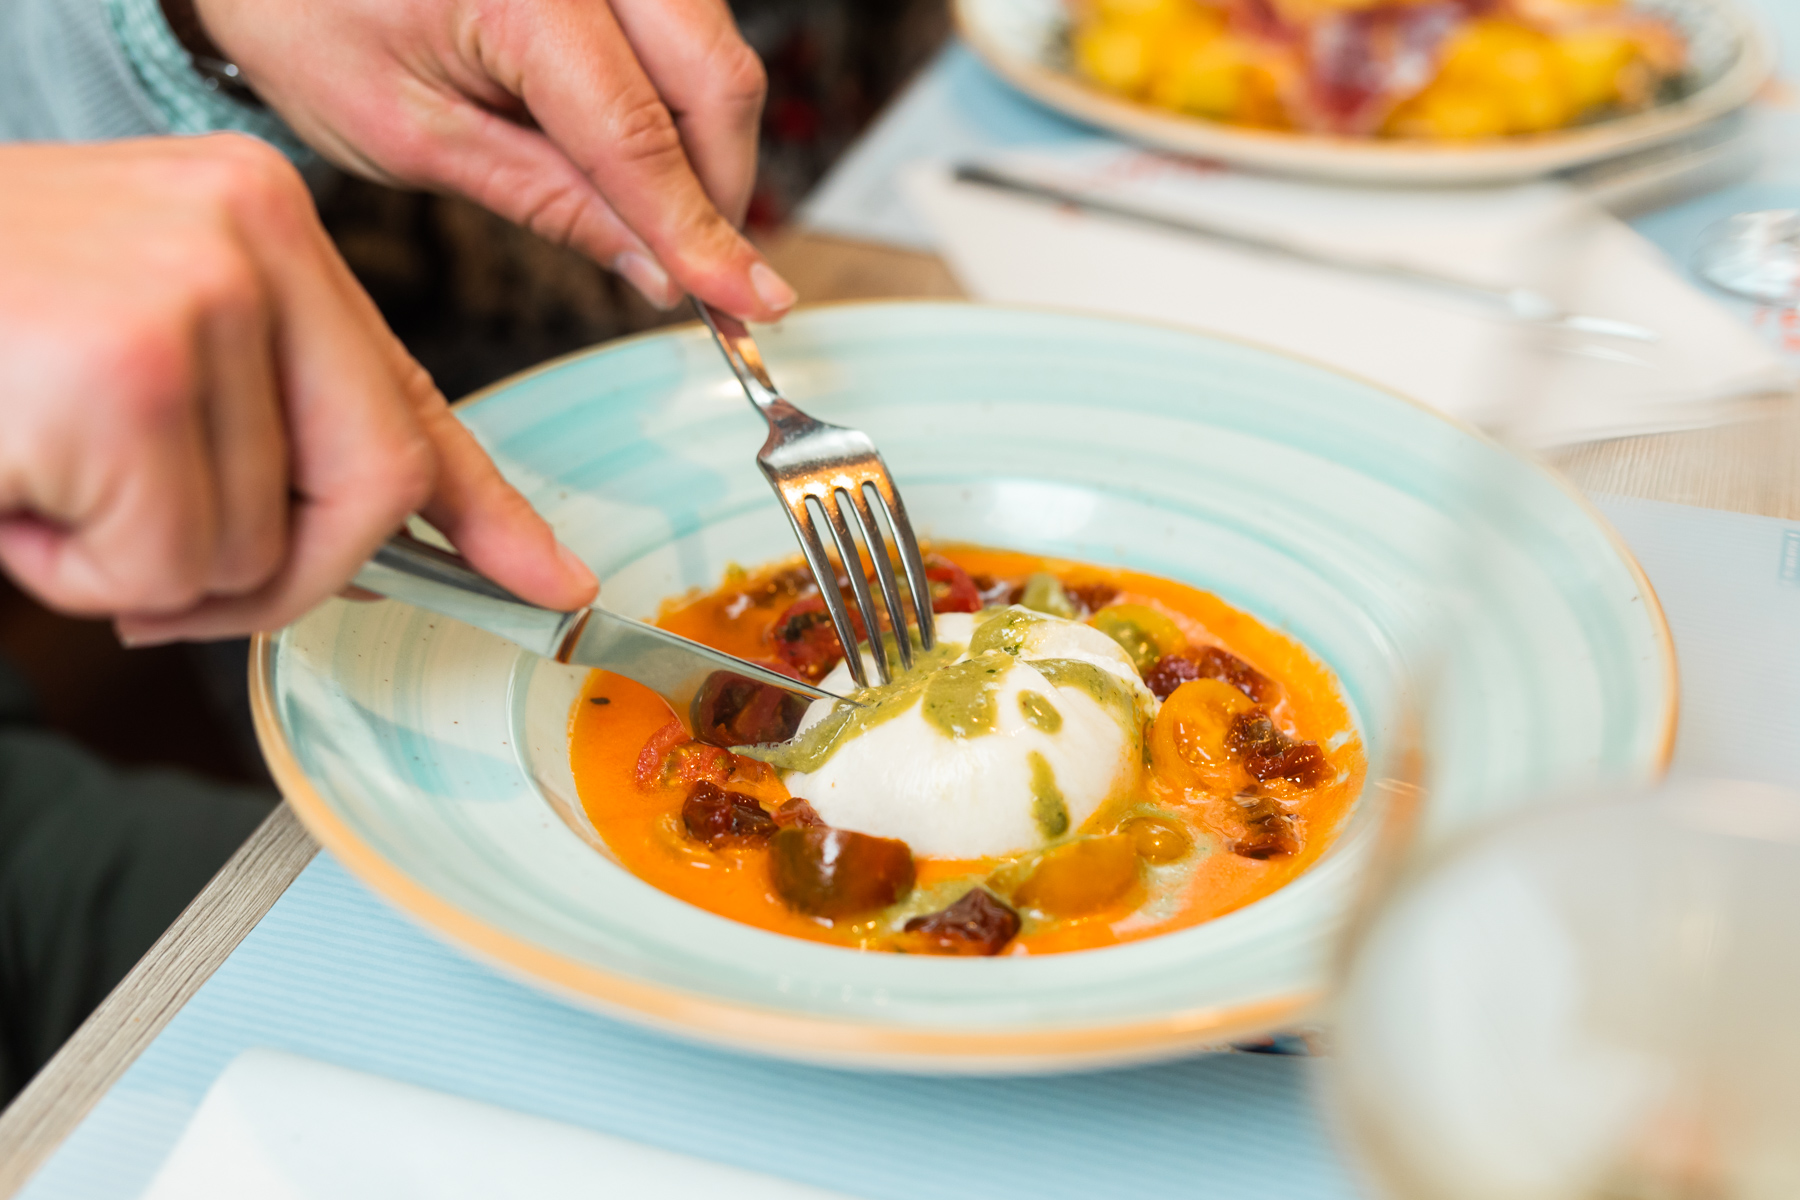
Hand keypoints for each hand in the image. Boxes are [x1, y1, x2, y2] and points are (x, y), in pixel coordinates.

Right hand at [0, 137, 598, 642]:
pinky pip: (167, 568)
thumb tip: (384, 546)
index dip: (482, 507)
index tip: (548, 579)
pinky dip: (79, 573)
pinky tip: (13, 488)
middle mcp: (253, 230)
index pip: (408, 390)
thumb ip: (261, 434)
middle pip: (375, 482)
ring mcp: (197, 292)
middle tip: (157, 576)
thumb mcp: (134, 355)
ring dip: (140, 565)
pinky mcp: (127, 373)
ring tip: (39, 477)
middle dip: (285, 575)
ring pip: (257, 545)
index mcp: (261, 220)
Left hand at [195, 0, 794, 319]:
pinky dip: (680, 98)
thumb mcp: (412, 136)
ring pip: (712, 47)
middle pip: (715, 74)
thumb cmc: (303, 14)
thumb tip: (658, 271)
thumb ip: (549, 201)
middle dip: (721, 186)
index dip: (701, 231)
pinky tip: (639, 150)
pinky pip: (684, 23)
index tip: (750, 302)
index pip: (638, 134)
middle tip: (703, 271)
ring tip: (655, 213)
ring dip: (705, 142)